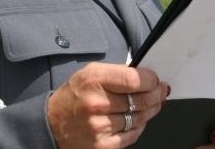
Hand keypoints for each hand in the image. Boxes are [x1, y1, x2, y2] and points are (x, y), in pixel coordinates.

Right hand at [47, 62, 168, 148]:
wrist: (52, 124)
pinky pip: (132, 135)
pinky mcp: (103, 145)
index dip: (151, 80)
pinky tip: (140, 119)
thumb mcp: (89, 74)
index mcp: (93, 80)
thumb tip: (146, 78)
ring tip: (154, 104)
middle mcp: (96, 104)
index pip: (133, 79)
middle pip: (141, 100)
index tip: (156, 79)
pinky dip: (140, 126)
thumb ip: (116, 73)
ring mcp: (100, 126)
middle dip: (157, 94)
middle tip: (162, 91)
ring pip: (139, 118)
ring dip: (151, 110)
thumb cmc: (74, 96)